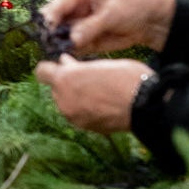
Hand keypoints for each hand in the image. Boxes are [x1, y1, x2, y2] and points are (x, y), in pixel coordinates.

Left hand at [35, 55, 151, 133]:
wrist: (147, 105)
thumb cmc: (128, 78)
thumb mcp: (101, 64)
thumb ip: (79, 66)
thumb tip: (65, 62)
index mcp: (65, 78)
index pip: (42, 71)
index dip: (51, 68)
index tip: (61, 66)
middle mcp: (63, 98)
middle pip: (56, 88)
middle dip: (67, 83)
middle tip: (86, 79)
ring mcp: (73, 115)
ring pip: (67, 103)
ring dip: (76, 98)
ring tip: (99, 92)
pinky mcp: (85, 127)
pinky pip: (79, 115)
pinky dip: (86, 110)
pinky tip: (103, 105)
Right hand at [42, 0, 175, 54]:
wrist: (153, 19)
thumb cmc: (135, 5)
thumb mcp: (112, 14)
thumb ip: (90, 27)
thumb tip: (70, 40)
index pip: (57, 4)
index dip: (49, 18)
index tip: (47, 32)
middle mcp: (73, 5)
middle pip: (53, 20)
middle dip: (51, 33)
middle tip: (52, 45)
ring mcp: (76, 22)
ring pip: (58, 35)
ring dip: (59, 44)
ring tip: (63, 51)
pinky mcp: (81, 37)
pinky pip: (70, 46)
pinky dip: (70, 51)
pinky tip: (71, 54)